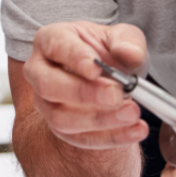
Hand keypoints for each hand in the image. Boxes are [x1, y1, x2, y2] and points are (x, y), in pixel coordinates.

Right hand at [24, 21, 150, 149]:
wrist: (112, 78)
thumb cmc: (110, 52)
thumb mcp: (124, 38)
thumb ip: (128, 42)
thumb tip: (129, 54)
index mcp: (50, 39)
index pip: (56, 45)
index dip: (74, 57)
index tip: (96, 68)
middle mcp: (39, 71)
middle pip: (48, 85)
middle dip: (83, 93)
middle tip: (116, 95)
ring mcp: (45, 103)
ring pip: (60, 118)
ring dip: (99, 119)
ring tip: (132, 113)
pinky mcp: (60, 128)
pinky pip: (79, 138)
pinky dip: (110, 137)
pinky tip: (136, 130)